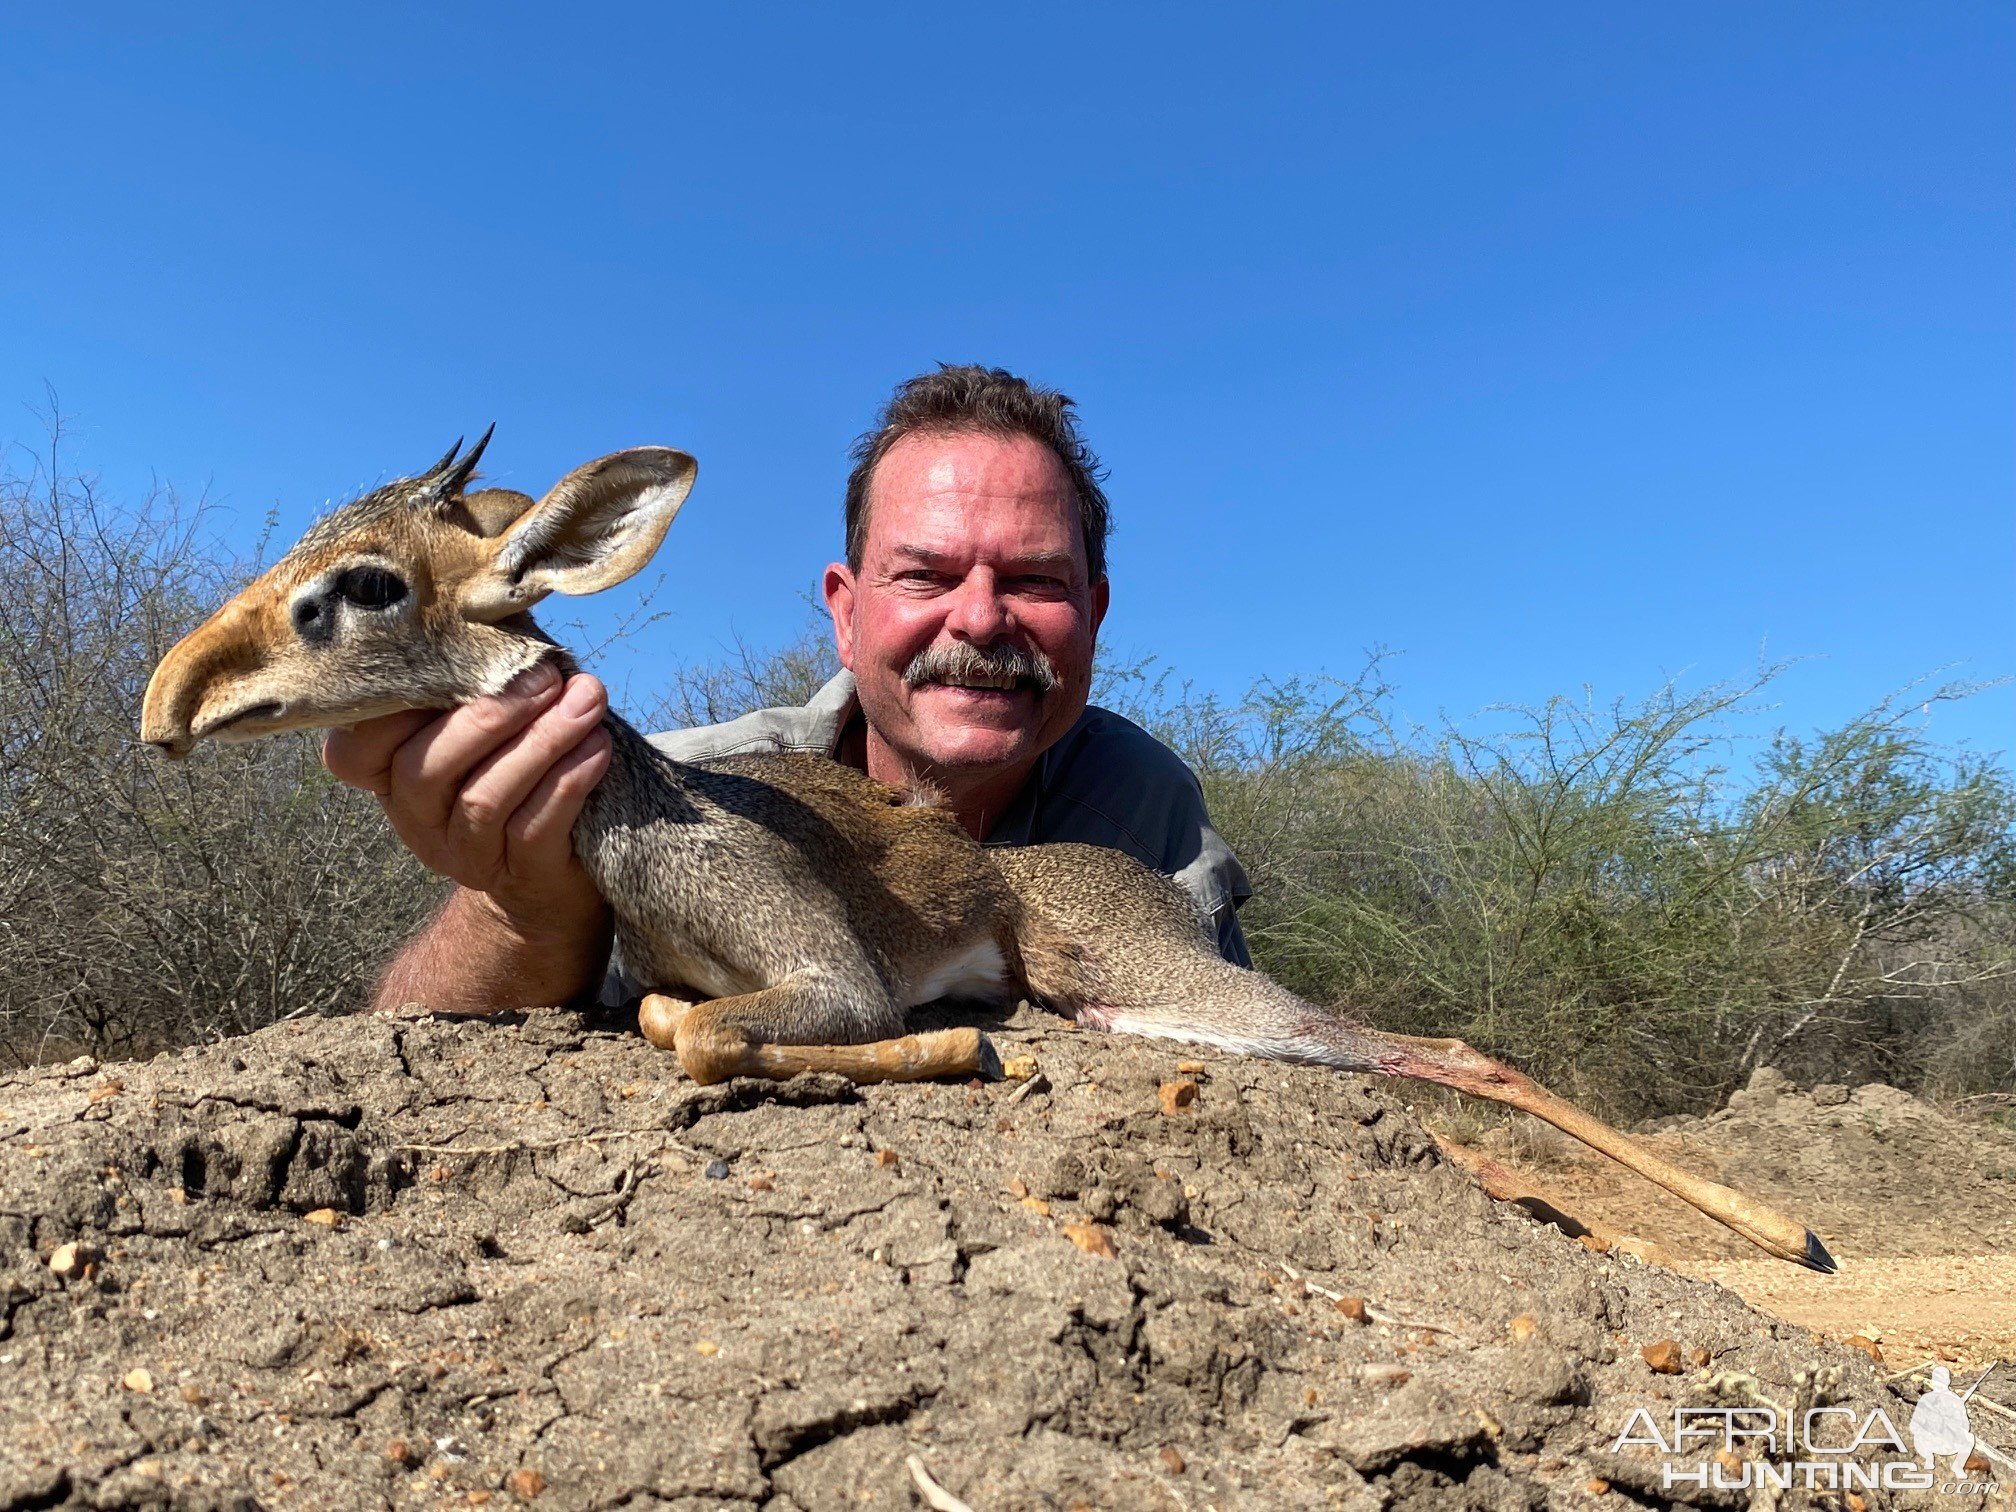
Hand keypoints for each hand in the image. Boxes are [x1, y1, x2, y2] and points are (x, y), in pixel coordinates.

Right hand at [323, 665, 612, 936]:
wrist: (554, 861)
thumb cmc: (514, 760)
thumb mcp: (481, 721)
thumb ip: (474, 677)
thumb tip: (499, 607)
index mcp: (387, 772)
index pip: (354, 746)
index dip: (396, 704)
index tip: (457, 658)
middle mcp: (414, 817)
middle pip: (426, 767)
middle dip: (491, 714)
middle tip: (546, 675)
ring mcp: (462, 853)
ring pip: (484, 798)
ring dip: (542, 742)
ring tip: (586, 702)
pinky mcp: (519, 875)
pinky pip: (534, 828)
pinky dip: (568, 781)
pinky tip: (597, 746)